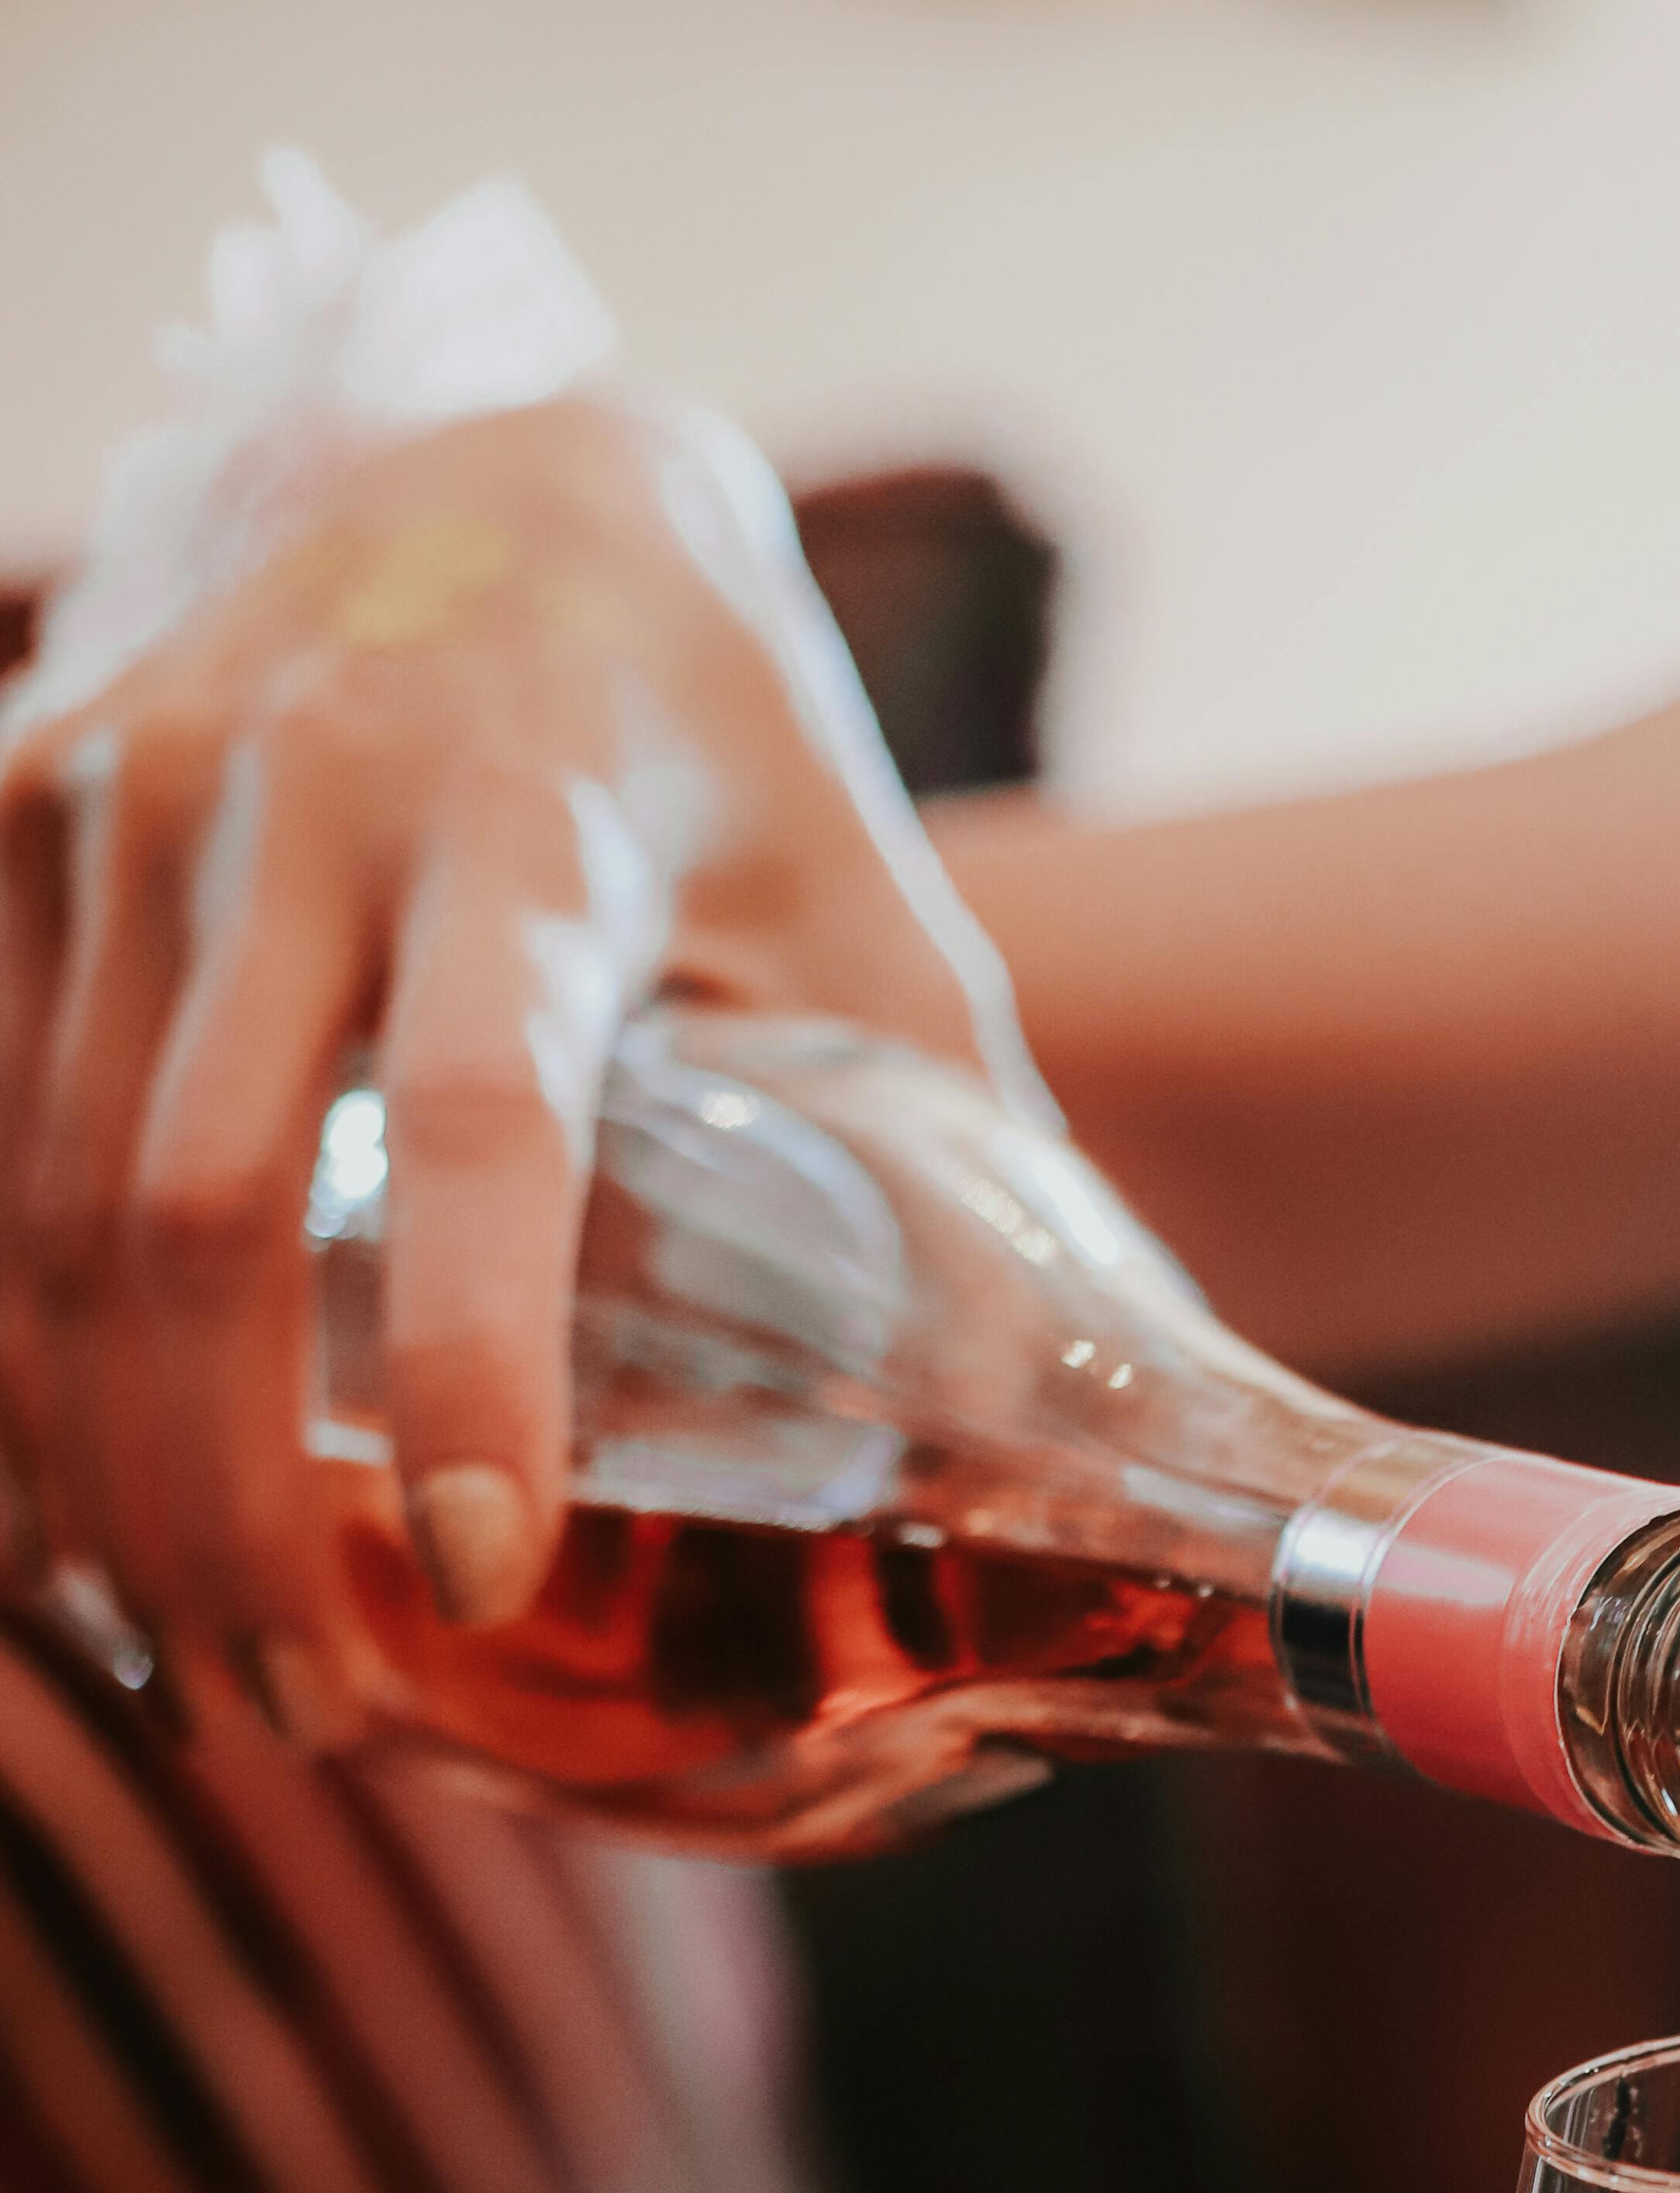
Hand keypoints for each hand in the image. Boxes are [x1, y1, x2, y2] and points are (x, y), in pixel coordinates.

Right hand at [0, 387, 1011, 1684]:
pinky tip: (82, 1524)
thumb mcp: (866, 906)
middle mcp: (292, 788)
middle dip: (227, 1500)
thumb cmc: (727, 744)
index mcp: (528, 814)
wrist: (505, 470)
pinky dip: (17, 1354)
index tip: (477, 1573)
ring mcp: (116, 791)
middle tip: (307, 1718)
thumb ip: (938, 1155)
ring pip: (47, 1204)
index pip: (474, 1124)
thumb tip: (1058, 1455)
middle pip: (196, 1215)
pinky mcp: (14, 813)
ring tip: (207, 1667)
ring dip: (108, 1470)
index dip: (475, 1363)